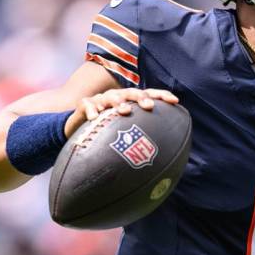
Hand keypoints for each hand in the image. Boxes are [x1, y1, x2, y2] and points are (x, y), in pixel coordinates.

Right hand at [64, 88, 178, 137]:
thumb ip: (140, 142)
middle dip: (141, 97)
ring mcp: (101, 100)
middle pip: (131, 93)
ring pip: (111, 96)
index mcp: (131, 102)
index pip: (149, 94)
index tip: (175, 101)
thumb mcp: (125, 136)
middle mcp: (118, 98)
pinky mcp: (85, 104)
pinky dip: (91, 110)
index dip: (162, 95)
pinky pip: (87, 104)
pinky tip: (94, 118)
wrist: (80, 129)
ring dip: (118, 102)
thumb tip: (162, 161)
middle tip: (149, 107)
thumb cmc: (107, 133)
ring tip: (124, 111)